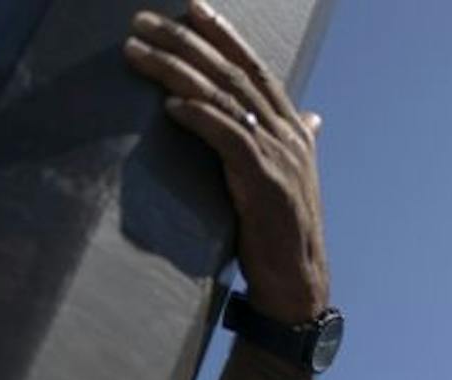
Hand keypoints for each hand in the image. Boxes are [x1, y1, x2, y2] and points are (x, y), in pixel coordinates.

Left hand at [124, 3, 329, 324]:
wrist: (297, 281)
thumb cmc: (284, 232)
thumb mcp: (294, 178)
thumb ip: (299, 142)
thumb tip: (314, 117)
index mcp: (296, 132)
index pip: (258, 70)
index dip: (225, 36)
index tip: (192, 8)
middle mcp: (290, 137)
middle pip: (233, 75)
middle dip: (186, 42)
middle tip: (143, 21)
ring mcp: (279, 159)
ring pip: (224, 100)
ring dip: (177, 71)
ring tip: (137, 52)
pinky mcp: (264, 183)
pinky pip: (228, 139)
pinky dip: (200, 117)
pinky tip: (171, 104)